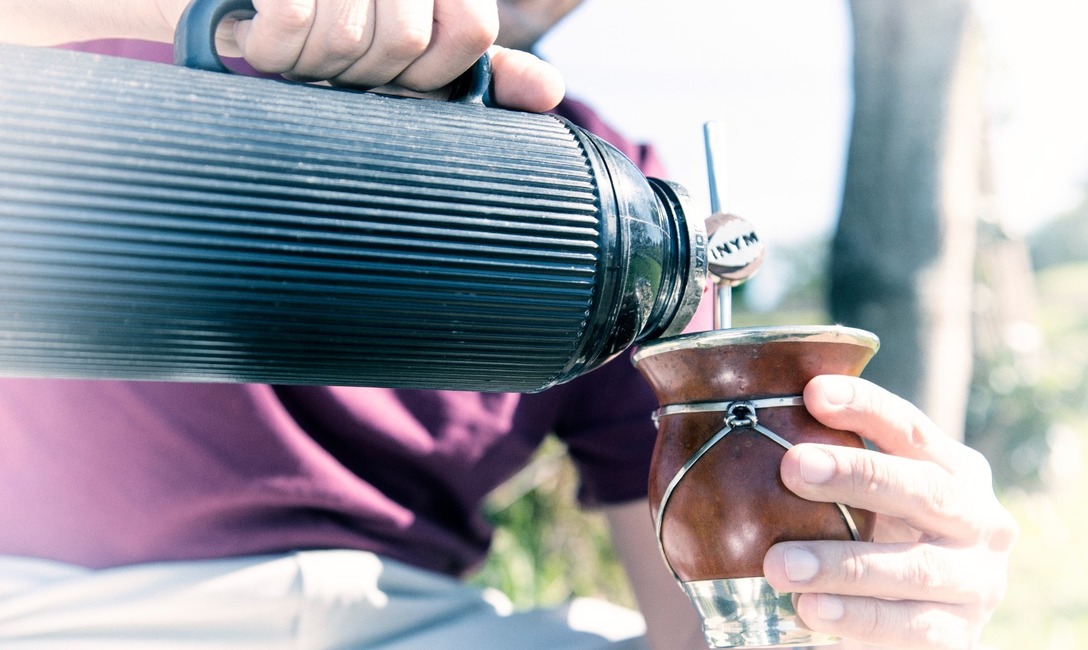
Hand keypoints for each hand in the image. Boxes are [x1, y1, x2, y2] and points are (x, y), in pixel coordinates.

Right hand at [218, 0, 563, 109]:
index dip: (432, 69)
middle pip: (407, 43)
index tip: (392, 75)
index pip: (472, 29)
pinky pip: (293, 23)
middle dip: (362, 75)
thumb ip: (477, 71)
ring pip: (351, 40)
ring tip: (291, 51)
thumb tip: (551, 93)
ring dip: (309, 65)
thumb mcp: (407, 62)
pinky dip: (269, 48)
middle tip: (329, 65)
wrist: (220, 9)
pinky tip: (256, 36)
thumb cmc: (320, 38)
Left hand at [762, 375, 1017, 648]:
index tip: (813, 392)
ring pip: (913, 567)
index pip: (911, 428)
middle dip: (857, 474)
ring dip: (842, 564)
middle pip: (922, 489)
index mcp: (956, 471)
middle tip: (792, 467)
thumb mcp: (872, 495)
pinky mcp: (959, 635)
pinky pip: (908, 628)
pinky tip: (810, 609)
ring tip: (778, 564)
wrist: (924, 616)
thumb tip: (740, 423)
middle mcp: (978, 520)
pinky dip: (857, 618)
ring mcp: (976, 581)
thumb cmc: (881, 536)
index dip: (866, 406)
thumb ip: (833, 465)